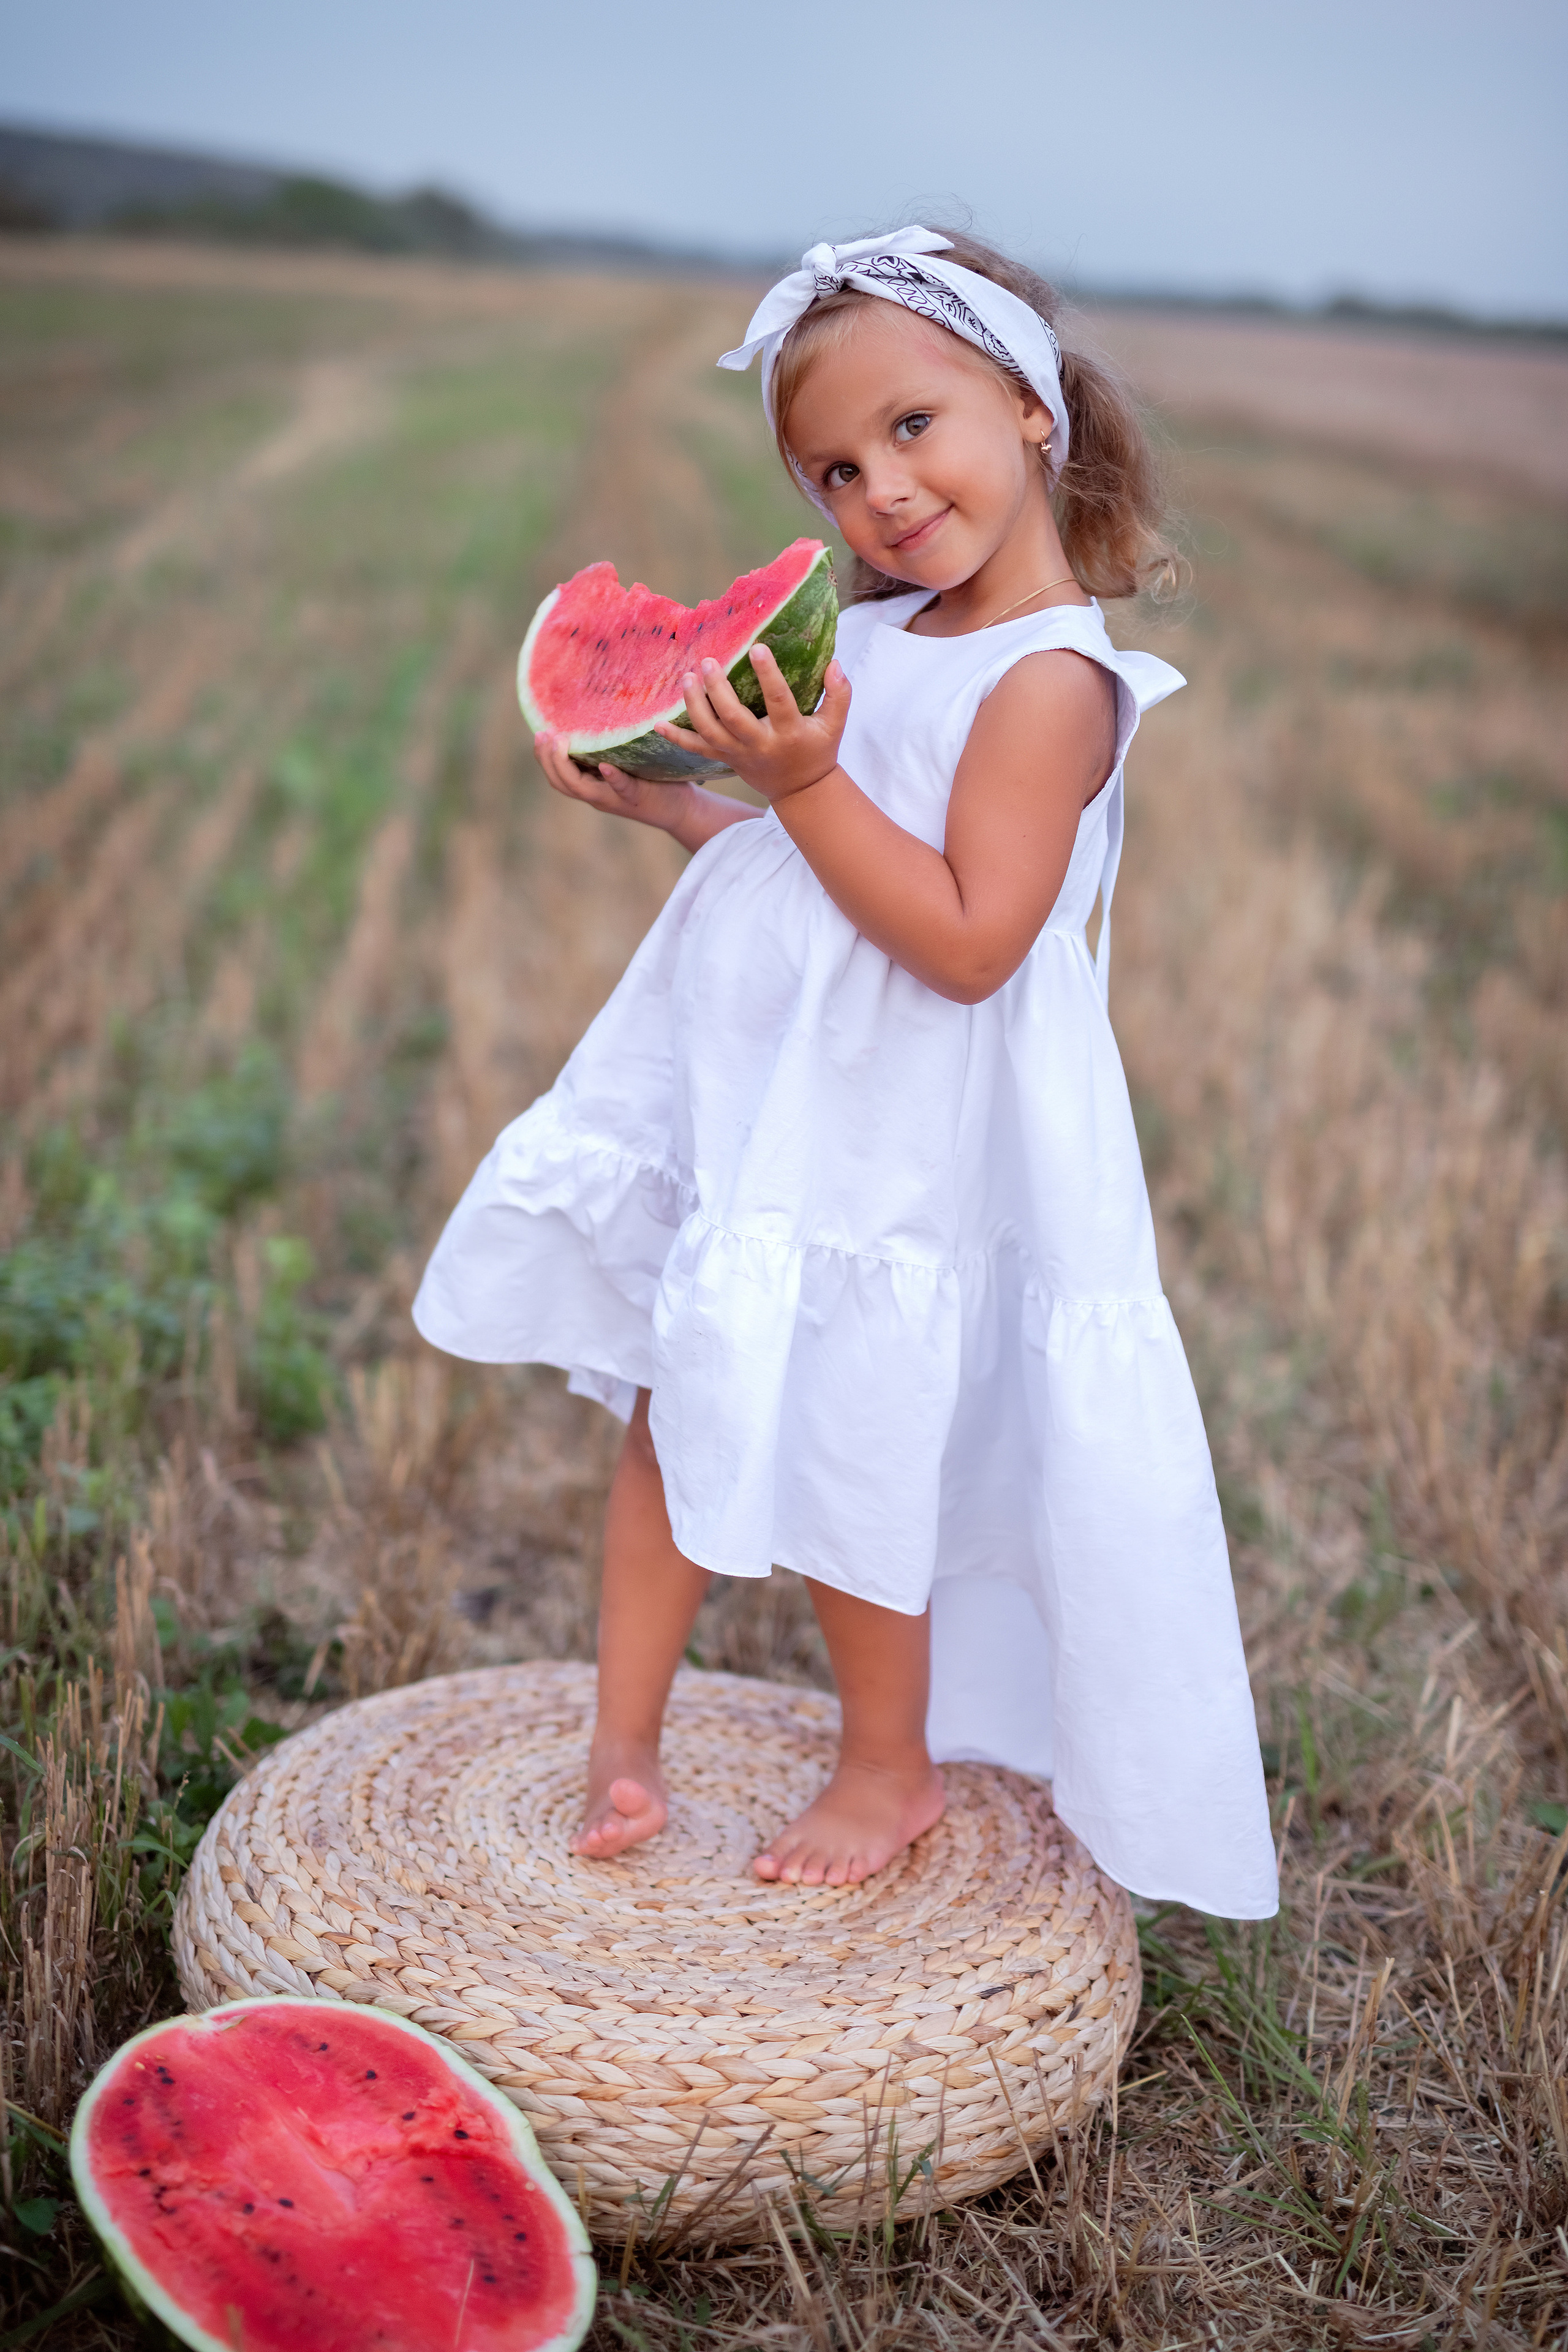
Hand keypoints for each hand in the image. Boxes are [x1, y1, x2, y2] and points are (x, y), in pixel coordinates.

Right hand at [534, 729, 697, 833]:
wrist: (682, 810)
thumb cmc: (653, 780)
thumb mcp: (624, 762)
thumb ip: (607, 749)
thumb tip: (596, 715)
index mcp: (592, 786)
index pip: (558, 776)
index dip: (544, 757)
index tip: (539, 734)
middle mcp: (598, 795)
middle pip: (561, 782)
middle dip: (547, 759)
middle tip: (543, 735)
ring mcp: (615, 798)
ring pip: (580, 788)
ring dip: (566, 766)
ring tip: (560, 742)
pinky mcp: (638, 797)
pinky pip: (622, 788)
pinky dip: (612, 778)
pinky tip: (605, 765)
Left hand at [656, 646, 850, 804]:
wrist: (800, 791)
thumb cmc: (818, 749)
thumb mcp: (835, 724)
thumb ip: (839, 694)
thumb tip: (834, 664)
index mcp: (789, 732)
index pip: (778, 700)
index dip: (767, 675)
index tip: (757, 648)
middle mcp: (760, 744)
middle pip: (732, 717)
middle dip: (717, 689)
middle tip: (706, 661)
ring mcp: (739, 754)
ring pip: (709, 731)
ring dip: (694, 705)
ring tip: (686, 678)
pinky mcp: (725, 759)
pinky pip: (696, 749)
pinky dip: (676, 738)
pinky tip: (658, 724)